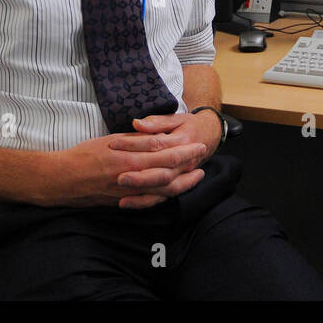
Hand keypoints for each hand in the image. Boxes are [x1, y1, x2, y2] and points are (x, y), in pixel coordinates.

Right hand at [38, 132, 206, 209]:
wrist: (62, 179)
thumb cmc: (84, 155)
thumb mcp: (111, 141)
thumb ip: (137, 141)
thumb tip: (159, 139)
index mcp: (131, 160)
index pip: (166, 155)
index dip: (185, 151)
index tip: (199, 145)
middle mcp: (133, 179)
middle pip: (169, 175)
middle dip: (189, 167)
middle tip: (203, 159)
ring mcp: (129, 194)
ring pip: (163, 191)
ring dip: (182, 184)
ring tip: (196, 176)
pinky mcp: (123, 203)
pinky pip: (149, 202)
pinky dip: (164, 197)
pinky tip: (173, 191)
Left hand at [108, 112, 223, 208]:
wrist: (210, 136)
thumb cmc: (189, 125)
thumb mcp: (175, 118)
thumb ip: (156, 122)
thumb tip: (136, 123)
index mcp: (182, 141)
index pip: (156, 144)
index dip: (133, 144)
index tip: (113, 144)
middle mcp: (184, 162)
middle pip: (162, 172)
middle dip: (140, 177)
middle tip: (119, 178)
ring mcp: (181, 175)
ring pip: (162, 188)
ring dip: (141, 192)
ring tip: (120, 195)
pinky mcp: (175, 185)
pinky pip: (160, 198)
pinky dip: (143, 202)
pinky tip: (124, 204)